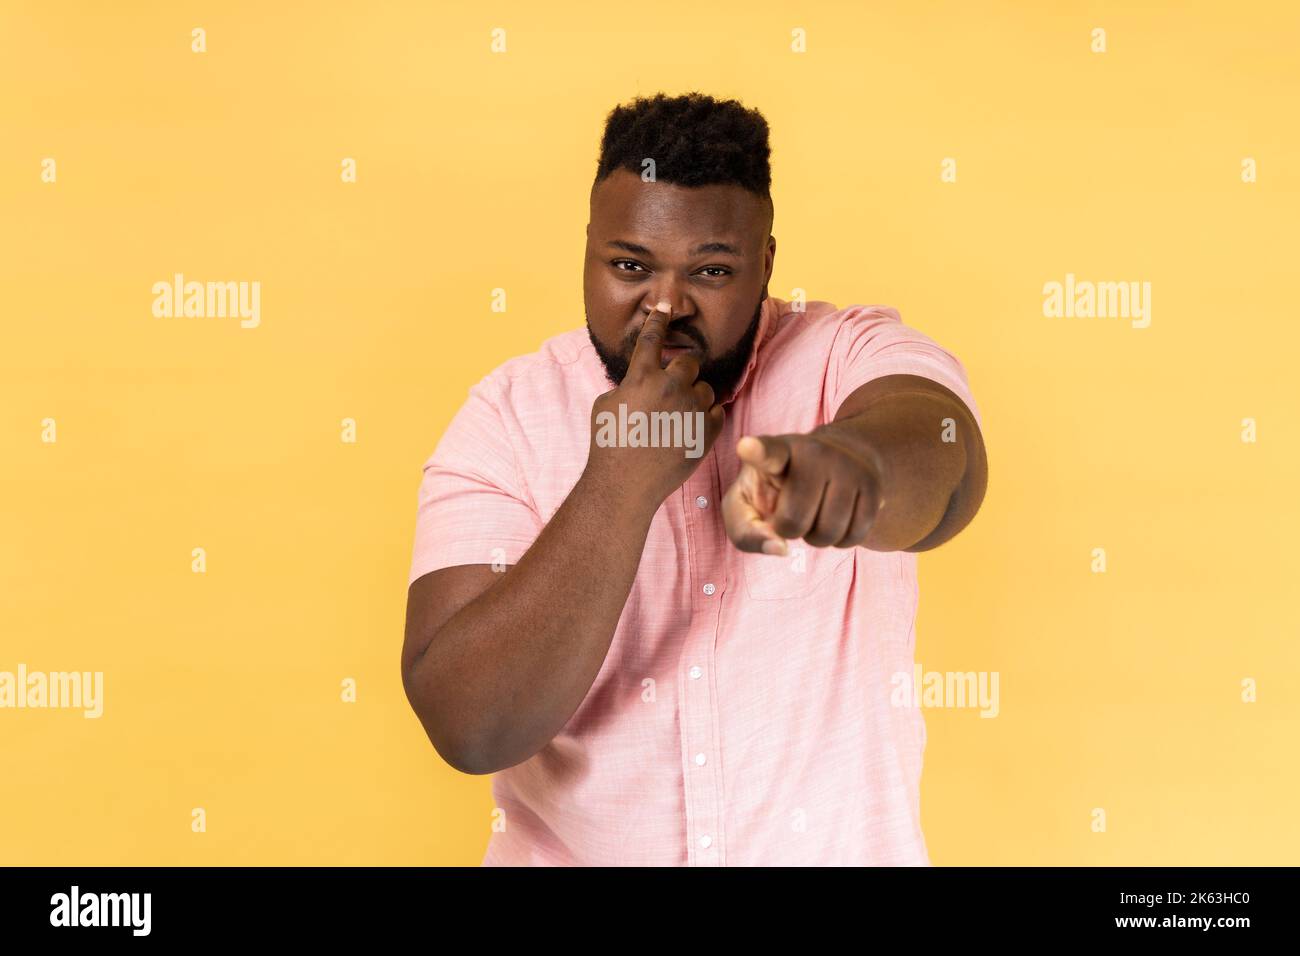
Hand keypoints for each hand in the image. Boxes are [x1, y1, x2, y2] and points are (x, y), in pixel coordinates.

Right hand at [584, 302, 725, 507]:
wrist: (624, 484)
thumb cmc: (608, 445)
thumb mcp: (605, 405)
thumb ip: (628, 384)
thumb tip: (641, 379)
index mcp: (642, 377)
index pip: (653, 337)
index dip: (659, 318)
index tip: (666, 306)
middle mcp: (670, 387)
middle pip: (689, 362)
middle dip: (682, 372)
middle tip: (671, 390)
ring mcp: (691, 410)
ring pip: (705, 389)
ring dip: (694, 398)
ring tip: (675, 420)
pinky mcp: (707, 432)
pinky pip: (716, 413)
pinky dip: (706, 419)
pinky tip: (687, 431)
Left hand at [721, 429, 882, 553]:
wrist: (835, 463)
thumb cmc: (777, 490)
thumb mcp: (747, 505)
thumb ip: (747, 531)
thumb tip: (781, 549)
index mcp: (776, 452)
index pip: (767, 453)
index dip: (756, 452)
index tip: (746, 447)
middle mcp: (813, 452)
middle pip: (793, 520)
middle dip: (788, 530)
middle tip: (790, 512)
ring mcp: (847, 465)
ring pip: (828, 532)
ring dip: (816, 538)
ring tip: (814, 514)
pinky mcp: (872, 484)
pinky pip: (856, 536)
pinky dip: (842, 540)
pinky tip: (836, 519)